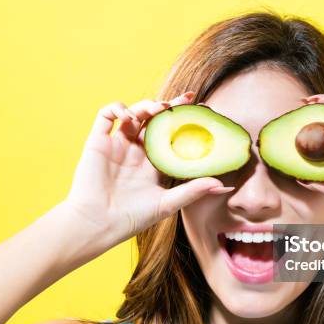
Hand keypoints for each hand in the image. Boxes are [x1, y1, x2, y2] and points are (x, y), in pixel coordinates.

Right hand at [62, 92, 232, 253]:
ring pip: (134, 114)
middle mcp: (136, 152)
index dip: (184, 122)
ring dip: (147, 105)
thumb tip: (225, 187)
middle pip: (154, 120)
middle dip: (170, 107)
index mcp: (153, 164)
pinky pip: (106, 116)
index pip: (171, 135)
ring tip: (160, 108)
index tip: (201, 111)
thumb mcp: (168, 203)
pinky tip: (129, 116)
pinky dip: (118, 108)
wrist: (98, 224)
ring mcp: (117, 145)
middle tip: (187, 99)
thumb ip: (194, 191)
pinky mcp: (98, 142)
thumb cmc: (132, 218)